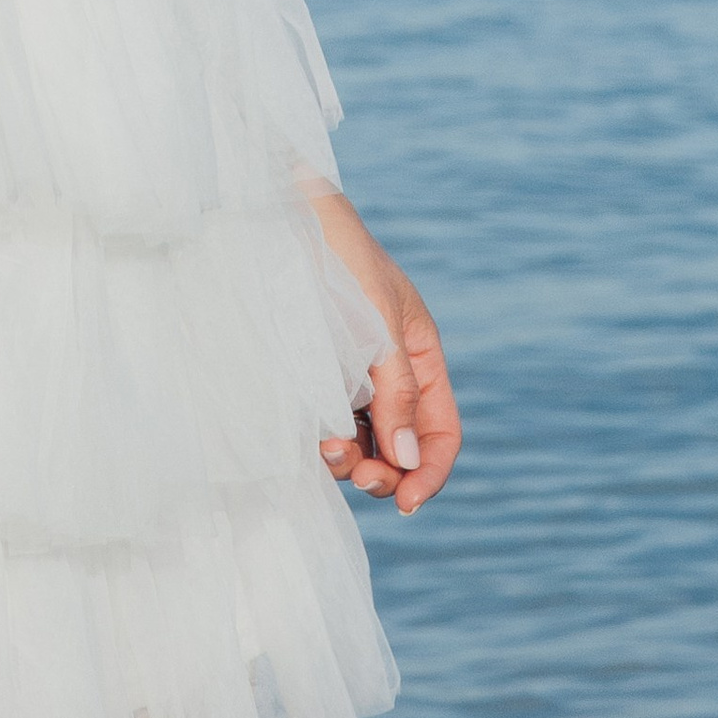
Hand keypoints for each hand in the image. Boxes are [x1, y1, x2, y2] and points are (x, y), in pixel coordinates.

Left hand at [313, 194, 462, 515]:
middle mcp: (386, 373)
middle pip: (400, 449)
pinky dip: (323, 442)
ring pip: (360, 445)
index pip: (440, 431)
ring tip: (329, 449)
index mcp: (418, 355)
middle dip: (387, 474)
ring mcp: (346, 377)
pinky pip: (324, 425)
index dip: (429, 472)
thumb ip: (397, 389)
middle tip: (363, 478)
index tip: (407, 503)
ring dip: (351, 461)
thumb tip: (407, 461)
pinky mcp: (307, 376)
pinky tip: (312, 438)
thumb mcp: (379, 318)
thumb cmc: (337, 253)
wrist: (278, 214)